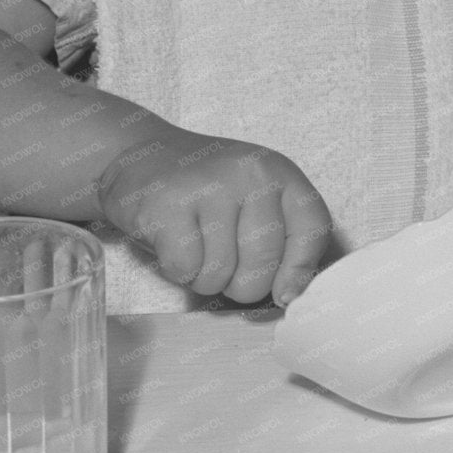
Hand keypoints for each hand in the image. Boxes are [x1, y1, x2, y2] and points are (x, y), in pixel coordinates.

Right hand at [96, 123, 332, 304]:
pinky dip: (178, 271)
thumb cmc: (203, 192)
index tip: (284, 294)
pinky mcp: (168, 205)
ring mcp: (209, 186)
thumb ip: (280, 237)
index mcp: (279, 172)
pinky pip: (186, 269)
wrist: (139, 157)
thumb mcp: (253, 200)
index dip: (299, 270)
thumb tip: (292, 295)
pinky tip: (173, 244)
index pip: (313, 228)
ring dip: (206, 278)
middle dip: (243, 285)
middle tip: (224, 268)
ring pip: (222, 273)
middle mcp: (251, 173)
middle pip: (264, 262)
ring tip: (196, 248)